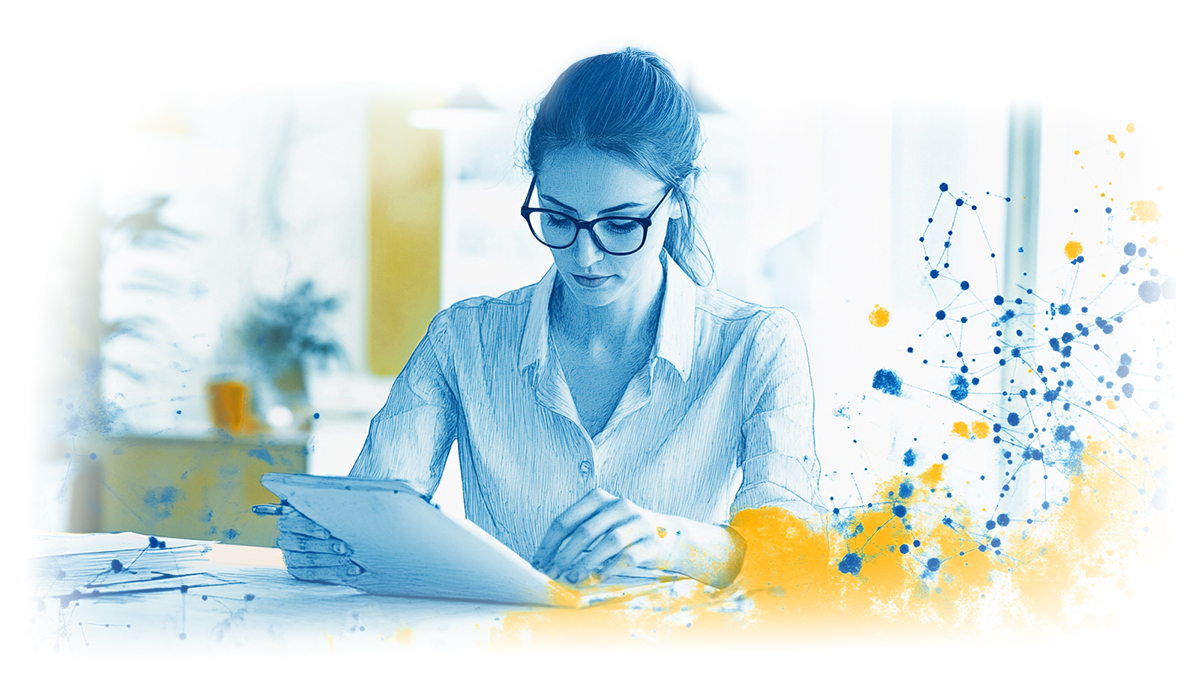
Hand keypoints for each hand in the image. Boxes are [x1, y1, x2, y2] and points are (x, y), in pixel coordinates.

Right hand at [276, 506, 363, 583]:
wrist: (325, 537)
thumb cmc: (325, 521)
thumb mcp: (321, 513)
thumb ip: (324, 511)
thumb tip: (337, 508)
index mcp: (288, 522)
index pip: (294, 525)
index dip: (310, 529)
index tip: (327, 533)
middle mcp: (286, 540)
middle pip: (303, 545)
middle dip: (326, 547)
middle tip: (344, 548)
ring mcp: (290, 557)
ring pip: (310, 560)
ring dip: (332, 561)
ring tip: (349, 560)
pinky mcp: (297, 571)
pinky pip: (314, 574)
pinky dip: (335, 572)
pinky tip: (351, 570)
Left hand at [531, 489, 675, 585]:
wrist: (669, 536)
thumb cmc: (625, 532)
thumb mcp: (601, 524)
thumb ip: (578, 535)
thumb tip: (547, 561)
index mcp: (599, 498)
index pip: (566, 520)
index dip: (549, 544)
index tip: (539, 563)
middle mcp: (619, 505)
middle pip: (585, 531)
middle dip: (564, 556)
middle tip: (553, 574)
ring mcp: (638, 522)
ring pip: (608, 543)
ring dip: (586, 564)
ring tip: (572, 578)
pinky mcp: (652, 542)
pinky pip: (628, 557)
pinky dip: (610, 569)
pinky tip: (598, 579)